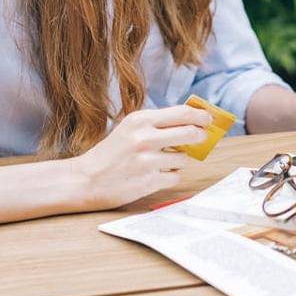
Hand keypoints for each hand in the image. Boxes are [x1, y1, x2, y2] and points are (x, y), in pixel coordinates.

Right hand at [64, 105, 211, 209]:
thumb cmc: (111, 152)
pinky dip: (170, 175)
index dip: (201, 116)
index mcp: (140, 120)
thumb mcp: (130, 128)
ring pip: (184, 158)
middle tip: (201, 137)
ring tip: (163, 160)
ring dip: (180, 160)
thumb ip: (158, 123)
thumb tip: (193, 120)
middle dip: (201, 136)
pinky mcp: (148, 181)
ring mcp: (147, 161)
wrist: (85, 180)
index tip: (209, 119)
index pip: (183, 113)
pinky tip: (155, 174)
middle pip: (191, 133)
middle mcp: (144, 138)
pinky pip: (175, 176)